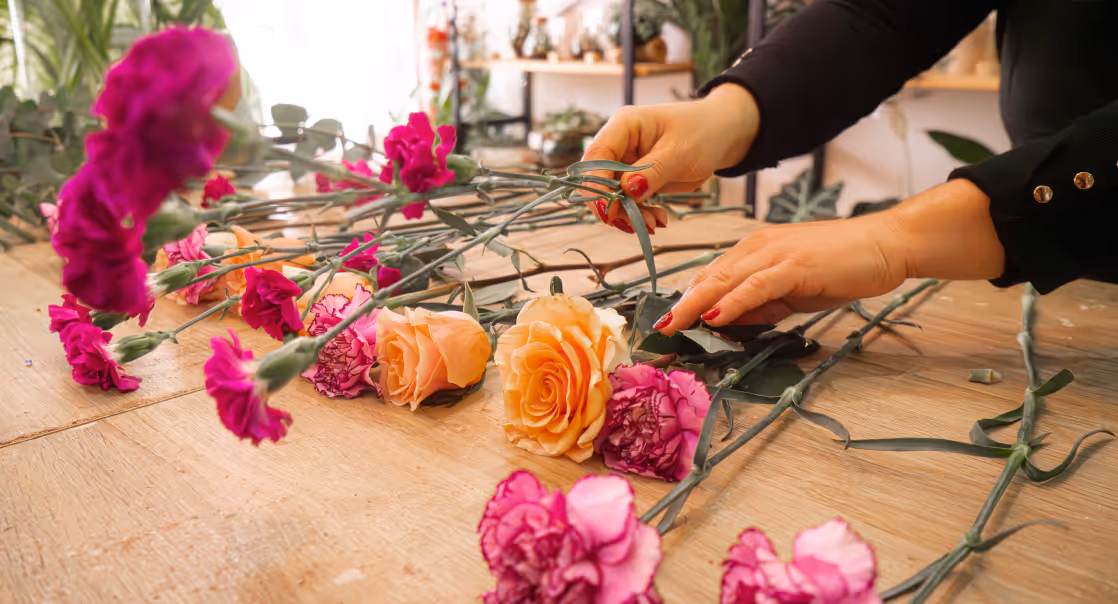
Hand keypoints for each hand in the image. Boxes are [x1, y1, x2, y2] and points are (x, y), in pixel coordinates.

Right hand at [581, 84, 759, 231]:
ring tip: (655, 223)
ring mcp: (625, 162)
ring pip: (612, 196)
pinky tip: (659, 219)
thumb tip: (627, 190)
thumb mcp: (681, 153)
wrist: (721, 135)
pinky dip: (640, 214)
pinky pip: (628, 202)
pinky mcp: (634, 179)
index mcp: (624, 125)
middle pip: (599, 180)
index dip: (595, 184)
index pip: (597, 155)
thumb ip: (652, 171)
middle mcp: (618, 144)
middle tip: (637, 225)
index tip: (606, 212)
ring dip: (629, 214)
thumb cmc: (703, 133)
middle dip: (614, 205)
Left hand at [654, 179, 1006, 332]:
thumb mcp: (794, 290)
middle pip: (710, 276)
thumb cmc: (842, 265)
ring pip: (725, 279)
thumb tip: (731, 321)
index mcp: (757, 249)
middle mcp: (759, 245)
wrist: (885, 245)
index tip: (668, 321)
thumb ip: (762, 304)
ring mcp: (776, 253)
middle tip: (657, 328)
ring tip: (673, 326)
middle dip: (681, 304)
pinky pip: (756, 286)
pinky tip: (715, 316)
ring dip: (695, 304)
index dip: (688, 298)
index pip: (713, 274)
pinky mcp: (795, 265)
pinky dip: (732, 302)